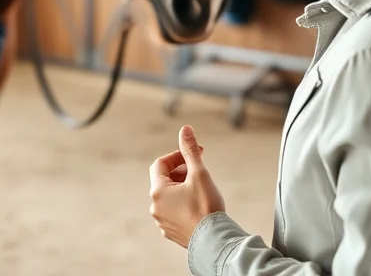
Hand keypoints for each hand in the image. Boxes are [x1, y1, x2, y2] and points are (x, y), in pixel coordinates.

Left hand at [148, 125, 224, 248]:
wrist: (214, 241)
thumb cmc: (206, 207)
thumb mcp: (199, 173)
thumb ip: (190, 150)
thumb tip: (185, 129)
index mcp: (158, 191)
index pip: (160, 164)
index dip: (176, 156)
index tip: (193, 156)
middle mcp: (155, 206)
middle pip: (164, 180)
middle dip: (181, 171)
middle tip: (199, 170)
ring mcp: (162, 221)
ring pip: (169, 197)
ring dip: (182, 188)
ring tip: (201, 189)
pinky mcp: (171, 232)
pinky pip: (174, 212)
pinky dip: (183, 204)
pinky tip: (199, 206)